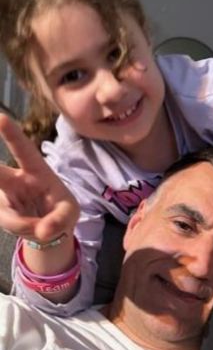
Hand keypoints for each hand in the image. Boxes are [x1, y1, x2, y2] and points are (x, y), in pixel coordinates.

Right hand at [0, 113, 79, 241]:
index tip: (1, 117)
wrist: (50, 230)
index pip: (23, 150)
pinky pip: (7, 222)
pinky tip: (33, 230)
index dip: (12, 134)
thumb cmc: (62, 210)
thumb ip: (58, 220)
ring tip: (43, 228)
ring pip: (5, 210)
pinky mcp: (0, 211)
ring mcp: (3, 196)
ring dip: (23, 223)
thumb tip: (42, 232)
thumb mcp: (70, 214)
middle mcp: (15, 180)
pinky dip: (23, 230)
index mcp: (36, 170)